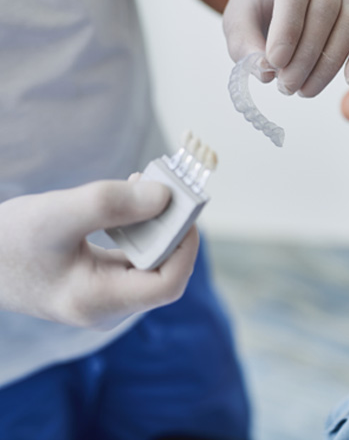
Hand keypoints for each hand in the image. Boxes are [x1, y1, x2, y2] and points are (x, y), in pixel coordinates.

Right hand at [0, 180, 198, 329]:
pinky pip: (137, 257)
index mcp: (99, 302)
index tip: (185, 208)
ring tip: (146, 186)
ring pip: (152, 262)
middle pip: (164, 270)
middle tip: (166, 188)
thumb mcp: (57, 215)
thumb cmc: (8, 241)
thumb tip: (165, 196)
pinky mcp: (103, 282)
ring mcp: (107, 297)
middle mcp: (109, 308)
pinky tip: (132, 201)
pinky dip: (141, 229)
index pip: (167, 284)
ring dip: (158, 225)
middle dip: (172, 228)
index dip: (185, 246)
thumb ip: (111, 204)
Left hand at [223, 0, 348, 95]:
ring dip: (327, 67)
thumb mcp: (239, 17)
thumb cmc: (261, 1)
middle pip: (324, 11)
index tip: (275, 62)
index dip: (287, 29)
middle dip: (304, 58)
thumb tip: (265, 72)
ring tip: (302, 90)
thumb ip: (244, 42)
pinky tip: (348, 80)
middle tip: (285, 86)